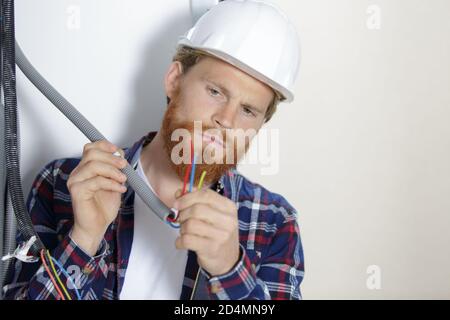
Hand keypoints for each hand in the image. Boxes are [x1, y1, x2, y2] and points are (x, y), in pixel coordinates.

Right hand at [67, 140, 127, 254]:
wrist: (96, 226)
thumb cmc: (103, 207)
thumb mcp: (114, 183)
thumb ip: (115, 170)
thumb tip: (121, 157)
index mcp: (85, 168)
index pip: (90, 148)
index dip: (104, 145)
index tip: (118, 151)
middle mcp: (78, 173)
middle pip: (92, 154)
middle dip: (111, 158)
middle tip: (124, 165)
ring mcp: (75, 181)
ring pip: (93, 166)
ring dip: (112, 171)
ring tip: (123, 179)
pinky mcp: (77, 191)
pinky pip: (96, 181)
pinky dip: (111, 183)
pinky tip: (120, 189)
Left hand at [174, 189, 239, 276]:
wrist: (229, 260)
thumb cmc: (218, 234)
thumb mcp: (213, 215)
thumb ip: (197, 201)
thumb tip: (179, 192)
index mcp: (229, 207)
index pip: (205, 195)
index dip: (187, 197)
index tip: (177, 203)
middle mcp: (228, 220)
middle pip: (196, 209)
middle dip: (183, 214)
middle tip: (182, 220)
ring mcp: (221, 235)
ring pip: (190, 225)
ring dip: (182, 229)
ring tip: (186, 233)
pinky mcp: (212, 249)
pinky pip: (187, 240)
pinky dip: (180, 241)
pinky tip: (183, 242)